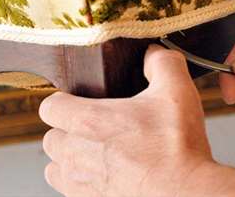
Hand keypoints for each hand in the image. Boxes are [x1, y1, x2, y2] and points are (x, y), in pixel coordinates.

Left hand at [39, 45, 215, 196]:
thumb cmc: (178, 146)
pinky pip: (70, 190)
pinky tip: (107, 173)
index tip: (81, 102)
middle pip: (51, 138)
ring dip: (70, 158)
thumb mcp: (176, 90)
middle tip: (97, 127)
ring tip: (97, 152)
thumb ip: (161, 62)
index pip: (49, 106)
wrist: (186, 193)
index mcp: (89, 121)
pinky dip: (81, 182)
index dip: (64, 101)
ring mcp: (81, 183)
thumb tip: (152, 53)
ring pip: (56, 167)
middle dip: (68, 131)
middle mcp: (77, 153)